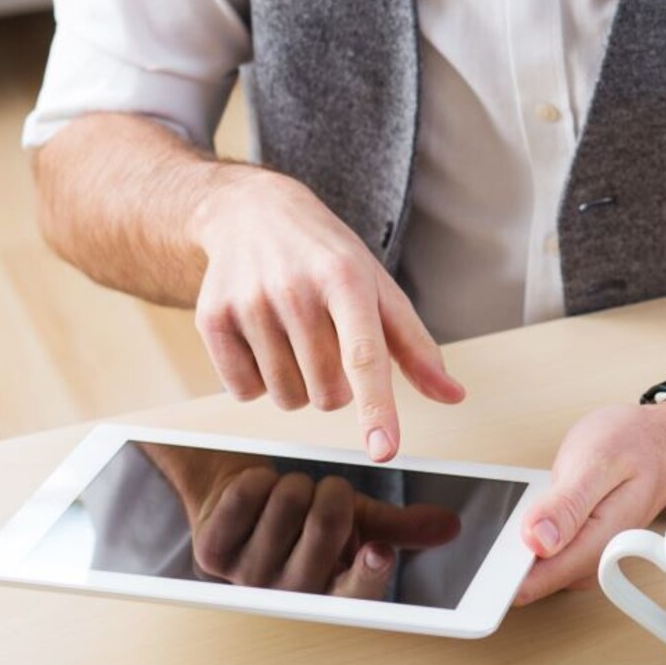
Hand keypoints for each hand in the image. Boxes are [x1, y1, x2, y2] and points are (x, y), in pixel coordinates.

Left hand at [183, 455, 461, 595]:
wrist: (242, 499)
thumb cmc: (304, 513)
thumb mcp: (356, 518)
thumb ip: (401, 524)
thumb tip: (449, 526)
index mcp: (331, 589)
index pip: (357, 592)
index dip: (367, 573)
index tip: (379, 550)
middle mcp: (291, 593)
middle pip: (327, 523)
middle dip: (332, 490)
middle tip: (325, 492)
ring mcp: (248, 577)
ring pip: (289, 500)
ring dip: (294, 481)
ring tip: (287, 494)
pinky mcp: (210, 553)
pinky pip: (249, 493)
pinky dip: (257, 477)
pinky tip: (256, 492)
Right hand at [188, 167, 465, 460]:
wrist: (253, 214)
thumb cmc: (328, 258)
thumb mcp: (378, 288)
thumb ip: (415, 347)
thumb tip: (454, 395)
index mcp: (347, 279)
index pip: (365, 356)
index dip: (377, 408)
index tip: (384, 450)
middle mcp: (296, 290)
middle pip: (327, 393)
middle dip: (336, 385)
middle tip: (329, 342)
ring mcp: (249, 304)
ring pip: (286, 399)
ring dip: (299, 386)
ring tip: (296, 340)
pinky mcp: (211, 319)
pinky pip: (243, 392)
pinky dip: (258, 382)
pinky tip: (263, 341)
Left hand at [513, 401, 665, 605]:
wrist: (664, 441)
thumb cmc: (637, 444)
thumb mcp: (599, 460)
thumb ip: (568, 504)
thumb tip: (536, 540)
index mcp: (597, 545)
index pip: (533, 583)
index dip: (501, 568)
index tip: (489, 544)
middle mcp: (593, 561)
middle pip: (528, 577)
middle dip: (508, 549)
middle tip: (521, 503)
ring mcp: (586, 557)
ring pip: (532, 565)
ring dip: (519, 539)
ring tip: (535, 497)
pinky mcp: (579, 548)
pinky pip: (541, 552)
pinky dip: (531, 530)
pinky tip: (540, 503)